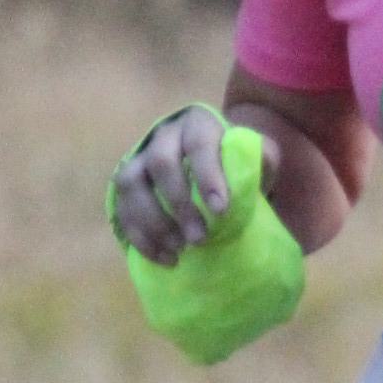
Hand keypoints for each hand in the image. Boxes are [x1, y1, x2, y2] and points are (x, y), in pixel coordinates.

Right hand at [111, 108, 280, 262]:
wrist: (205, 161)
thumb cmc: (233, 161)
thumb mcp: (255, 156)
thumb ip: (262, 159)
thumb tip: (261, 166)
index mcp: (197, 124)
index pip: (199, 144)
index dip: (207, 176)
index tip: (220, 210)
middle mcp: (164, 136)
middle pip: (161, 163)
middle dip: (179, 204)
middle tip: (199, 238)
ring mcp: (139, 158)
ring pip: (131, 183)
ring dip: (153, 221)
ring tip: (179, 249)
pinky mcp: (126, 185)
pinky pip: (121, 207)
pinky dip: (140, 236)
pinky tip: (164, 257)